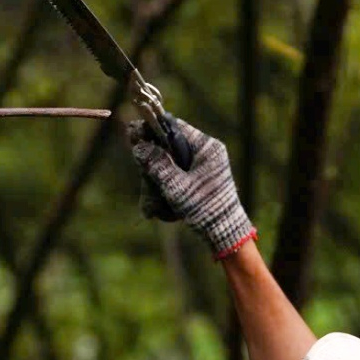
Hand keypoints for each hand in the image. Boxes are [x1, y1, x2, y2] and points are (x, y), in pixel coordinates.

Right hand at [127, 115, 254, 258]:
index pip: (174, 127)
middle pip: (169, 147)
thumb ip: (157, 165)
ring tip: (154, 206)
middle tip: (145, 180)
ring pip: (171, 164)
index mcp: (207, 147)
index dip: (152, 130)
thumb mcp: (176, 186)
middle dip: (154, 166)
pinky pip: (177, 176)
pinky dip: (167, 189)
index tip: (134, 137)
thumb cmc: (205, 208)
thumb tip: (139, 147)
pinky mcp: (200, 179)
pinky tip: (162, 207)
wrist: (225, 233)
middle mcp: (207, 152)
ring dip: (158, 182)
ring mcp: (204, 166)